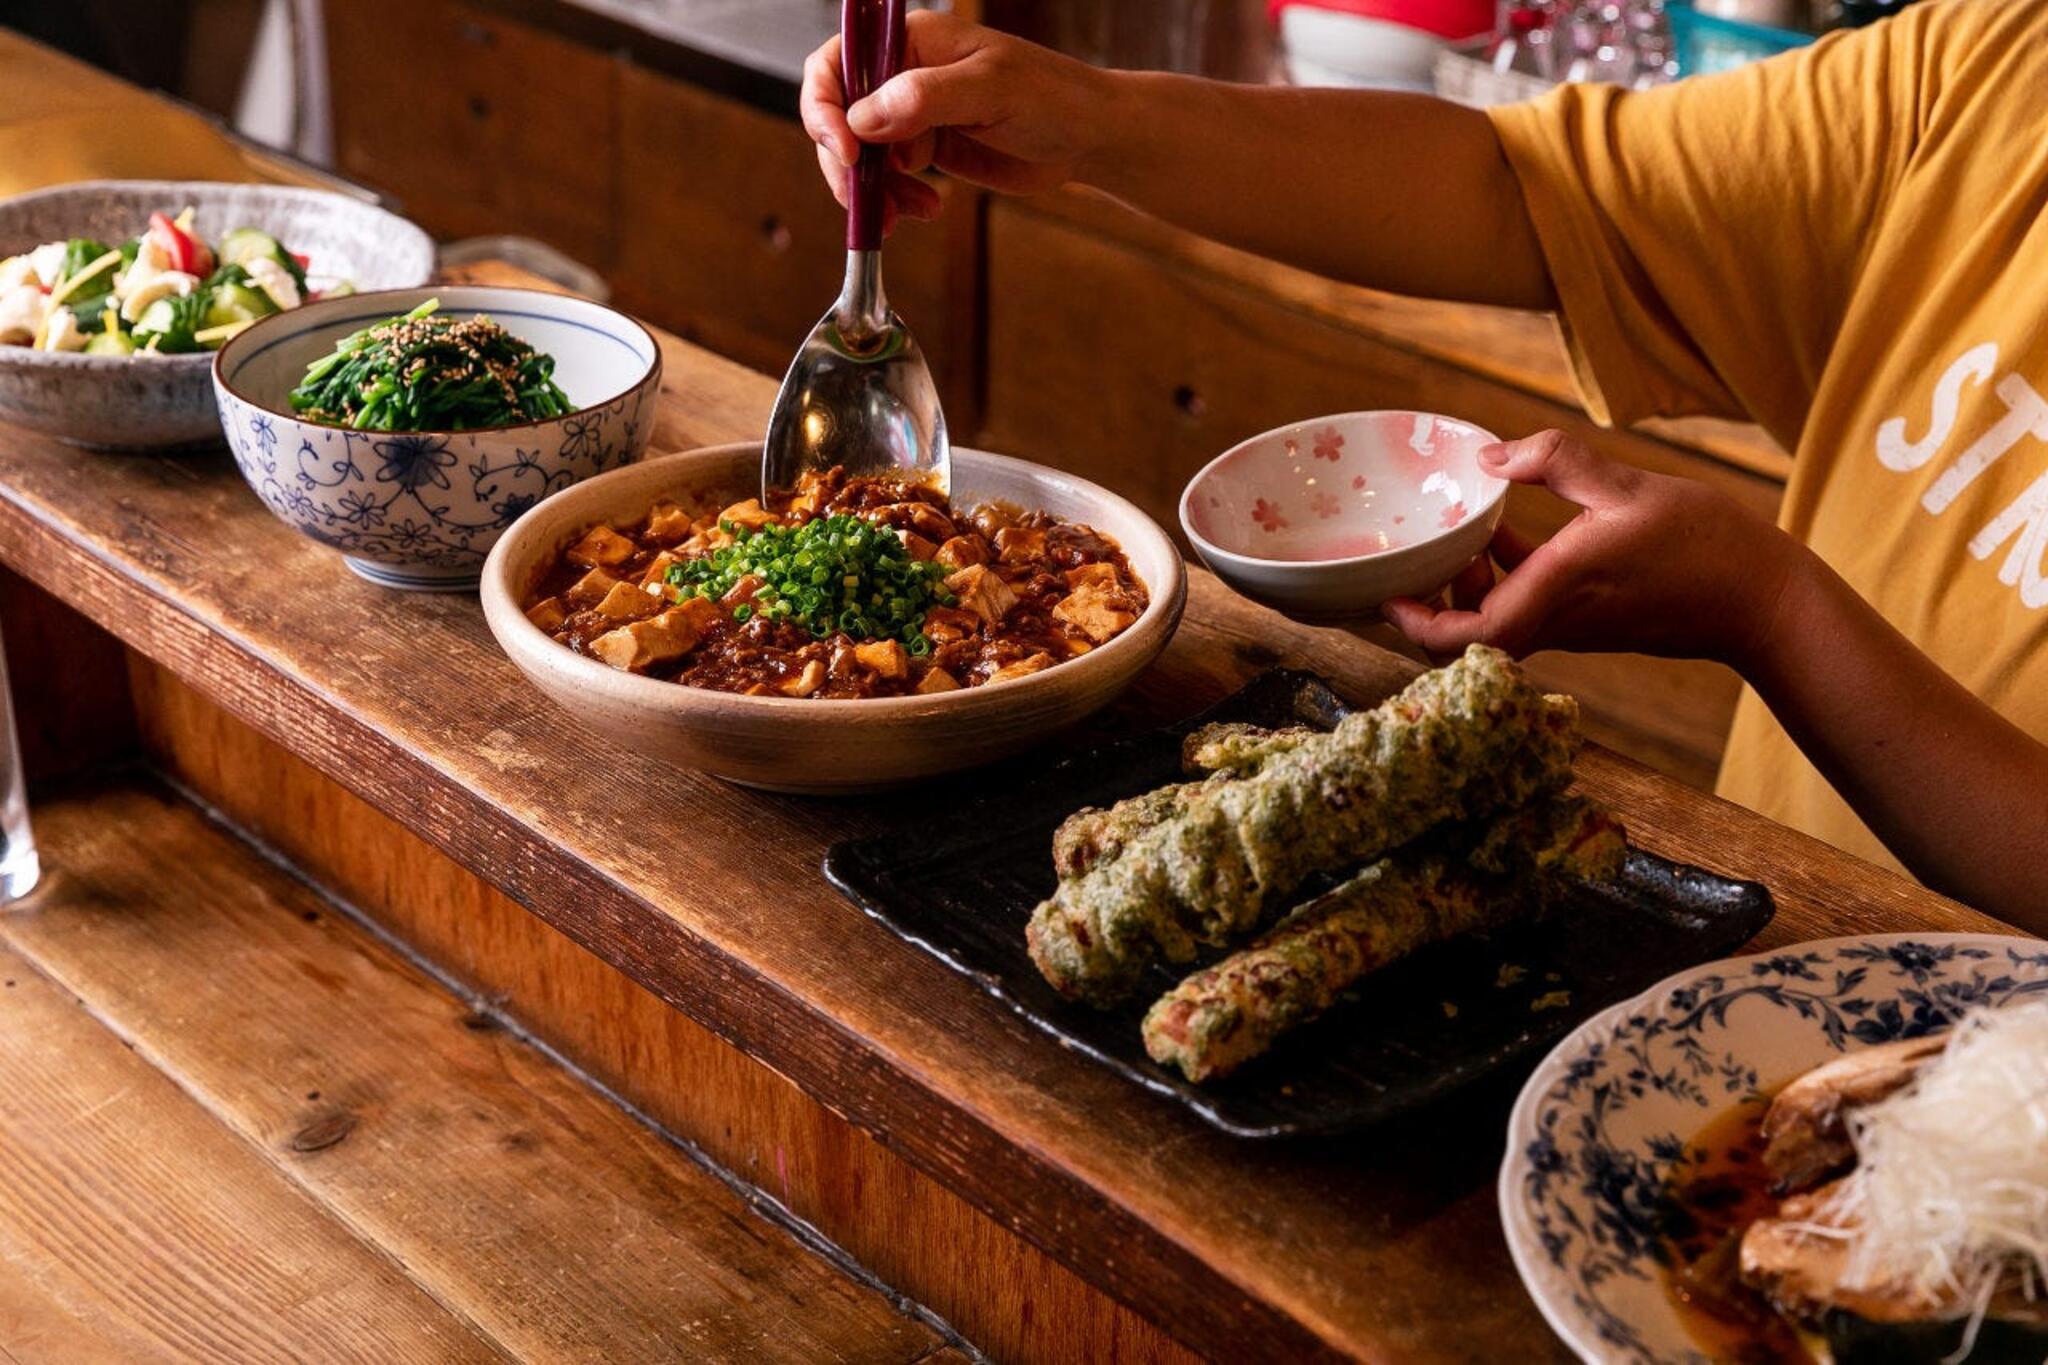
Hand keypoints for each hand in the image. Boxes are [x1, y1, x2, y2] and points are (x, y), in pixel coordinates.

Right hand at [799, 13, 1112, 226]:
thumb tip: (861, 118)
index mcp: (911, 42)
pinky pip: (889, 179)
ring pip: (860, 155)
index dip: (826, 107)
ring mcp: (913, 115)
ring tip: (902, 215)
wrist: (1089, 139)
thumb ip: (923, 98)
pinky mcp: (927, 150)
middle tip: (864, 202)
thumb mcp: (989, 89)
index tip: (847, 151)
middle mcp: (903, 74)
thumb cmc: (1052, 97)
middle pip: (838, 116)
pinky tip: (927, 209)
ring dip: (871, 191)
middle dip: (845, 163)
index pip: (837, 63)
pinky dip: (896, 200)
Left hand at [1381, 431, 1807, 668]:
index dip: (1417, 625)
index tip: (1388, 598)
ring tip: (1462, 537)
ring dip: (1468, 588)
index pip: (1467, 635)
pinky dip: (1505, 579)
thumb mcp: (1627, 486)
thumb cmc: (1704, 546)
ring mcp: (1572, 626)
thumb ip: (1556, 462)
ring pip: (1495, 623)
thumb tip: (1490, 454)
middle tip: (1416, 560)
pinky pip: (1527, 608)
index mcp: (1555, 592)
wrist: (1762, 601)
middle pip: (1468, 636)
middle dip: (1431, 605)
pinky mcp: (1589, 620)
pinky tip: (1506, 534)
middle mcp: (1556, 620)